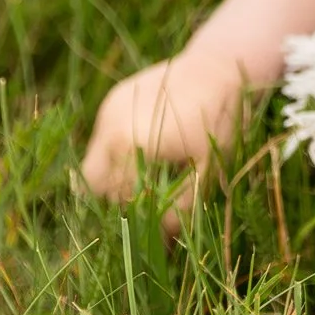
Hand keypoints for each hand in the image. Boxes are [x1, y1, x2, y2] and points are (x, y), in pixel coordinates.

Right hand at [78, 52, 247, 226]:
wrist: (222, 65)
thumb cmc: (221, 120)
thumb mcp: (207, 171)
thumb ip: (179, 212)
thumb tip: (159, 250)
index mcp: (131, 147)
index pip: (116, 201)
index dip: (132, 218)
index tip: (149, 224)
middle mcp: (111, 128)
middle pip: (92, 184)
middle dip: (113, 199)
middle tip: (144, 202)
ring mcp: (108, 111)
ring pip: (93, 161)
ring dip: (113, 176)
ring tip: (148, 176)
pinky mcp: (111, 99)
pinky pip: (103, 138)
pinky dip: (117, 151)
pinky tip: (146, 150)